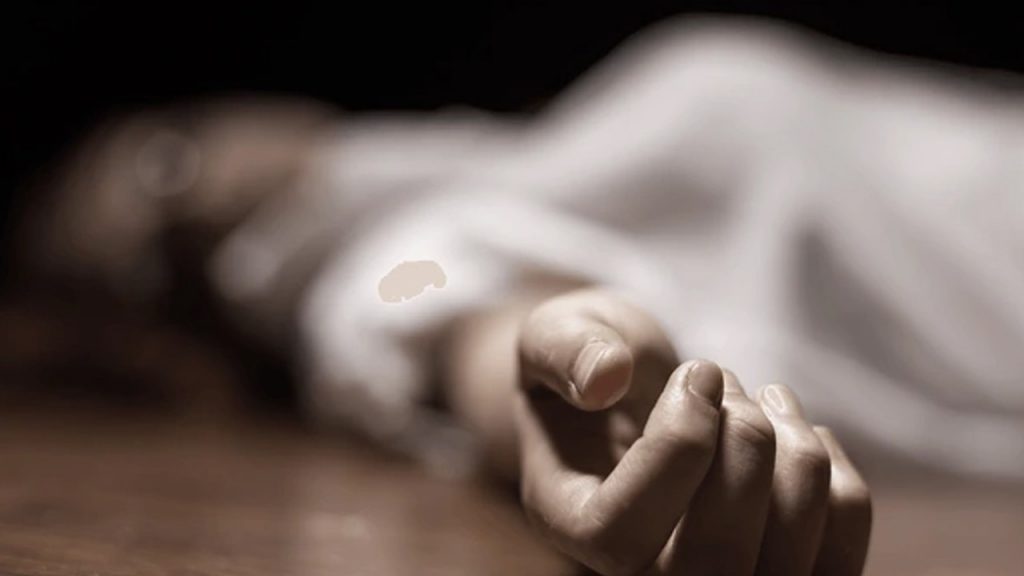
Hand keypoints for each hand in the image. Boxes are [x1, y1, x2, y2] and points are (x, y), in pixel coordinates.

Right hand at [515, 288, 870, 574]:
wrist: (626, 395)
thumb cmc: (588, 364)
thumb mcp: (555, 335)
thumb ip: (563, 349)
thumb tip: (606, 378)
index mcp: (570, 526)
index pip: (619, 537)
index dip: (676, 451)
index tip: (699, 372)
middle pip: (712, 565)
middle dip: (746, 448)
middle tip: (728, 378)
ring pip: (783, 568)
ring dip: (797, 456)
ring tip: (763, 398)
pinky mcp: (774, 572)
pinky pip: (836, 564)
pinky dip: (839, 487)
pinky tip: (798, 436)